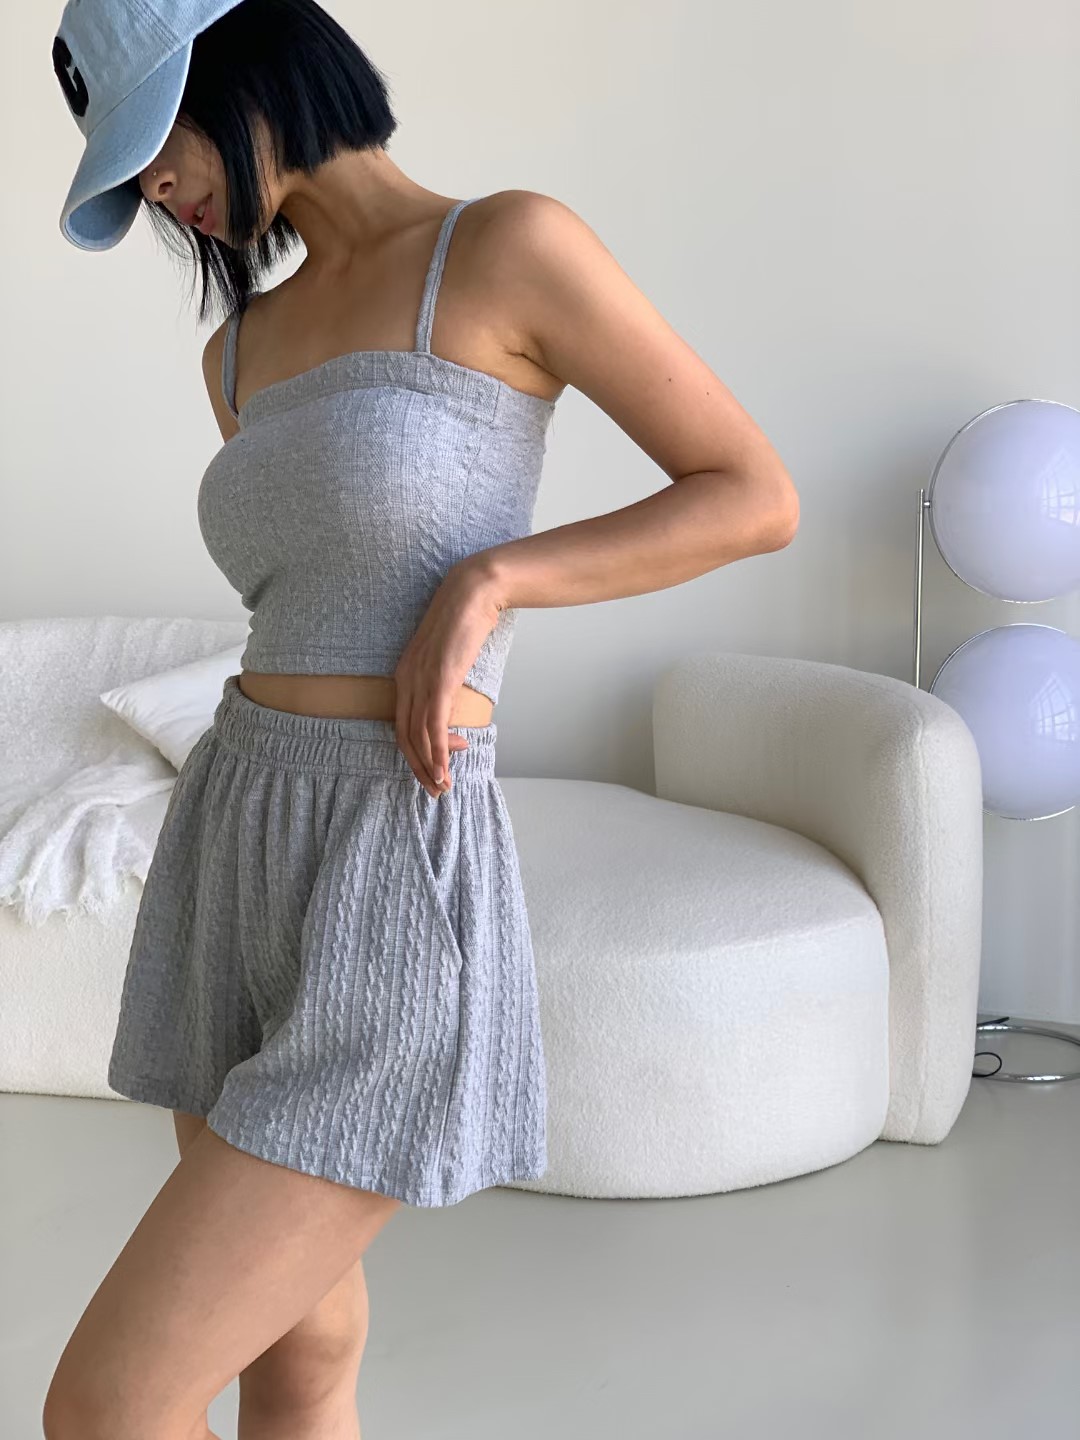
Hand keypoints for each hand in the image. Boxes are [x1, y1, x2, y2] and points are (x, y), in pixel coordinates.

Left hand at [393, 559, 504, 798]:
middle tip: (435, 790)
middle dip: (419, 768)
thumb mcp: (449, 656)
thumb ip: (446, 678)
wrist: (473, 592)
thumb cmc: (465, 621)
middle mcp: (406, 680)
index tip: (438, 767)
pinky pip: (433, 724)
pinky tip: (446, 767)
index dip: (418, 752)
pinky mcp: (439, 679)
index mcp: (405, 675)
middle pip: (405, 736)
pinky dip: (438, 751)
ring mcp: (421, 680)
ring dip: (431, 766)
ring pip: (418, 736)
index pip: (404, 724)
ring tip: (444, 785)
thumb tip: (453, 698)